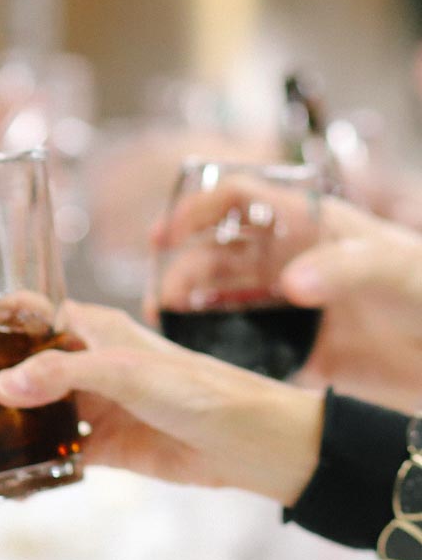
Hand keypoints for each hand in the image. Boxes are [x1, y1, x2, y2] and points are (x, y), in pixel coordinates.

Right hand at [0, 301, 322, 506]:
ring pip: (36, 412)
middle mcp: (86, 364)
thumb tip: (2, 385)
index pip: (31, 314)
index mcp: (92, 329)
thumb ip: (63, 375)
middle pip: (24, 365)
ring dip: (7, 425)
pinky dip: (33, 464)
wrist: (250, 443)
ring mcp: (92, 406)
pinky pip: (57, 453)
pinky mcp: (103, 446)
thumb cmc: (198, 389)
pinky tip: (6, 477)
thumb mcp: (126, 373)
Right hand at [153, 180, 421, 410]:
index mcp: (310, 226)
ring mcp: (293, 307)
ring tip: (168, 326)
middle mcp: (293, 261)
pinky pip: (249, 349)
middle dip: (184, 271)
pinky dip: (222, 352)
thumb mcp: (397, 266)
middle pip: (218, 254)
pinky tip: (203, 361)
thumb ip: (344, 266)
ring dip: (192, 309)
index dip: (196, 208)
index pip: (239, 199)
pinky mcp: (302, 350)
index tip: (163, 235)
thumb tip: (289, 284)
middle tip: (164, 300)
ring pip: (224, 300)